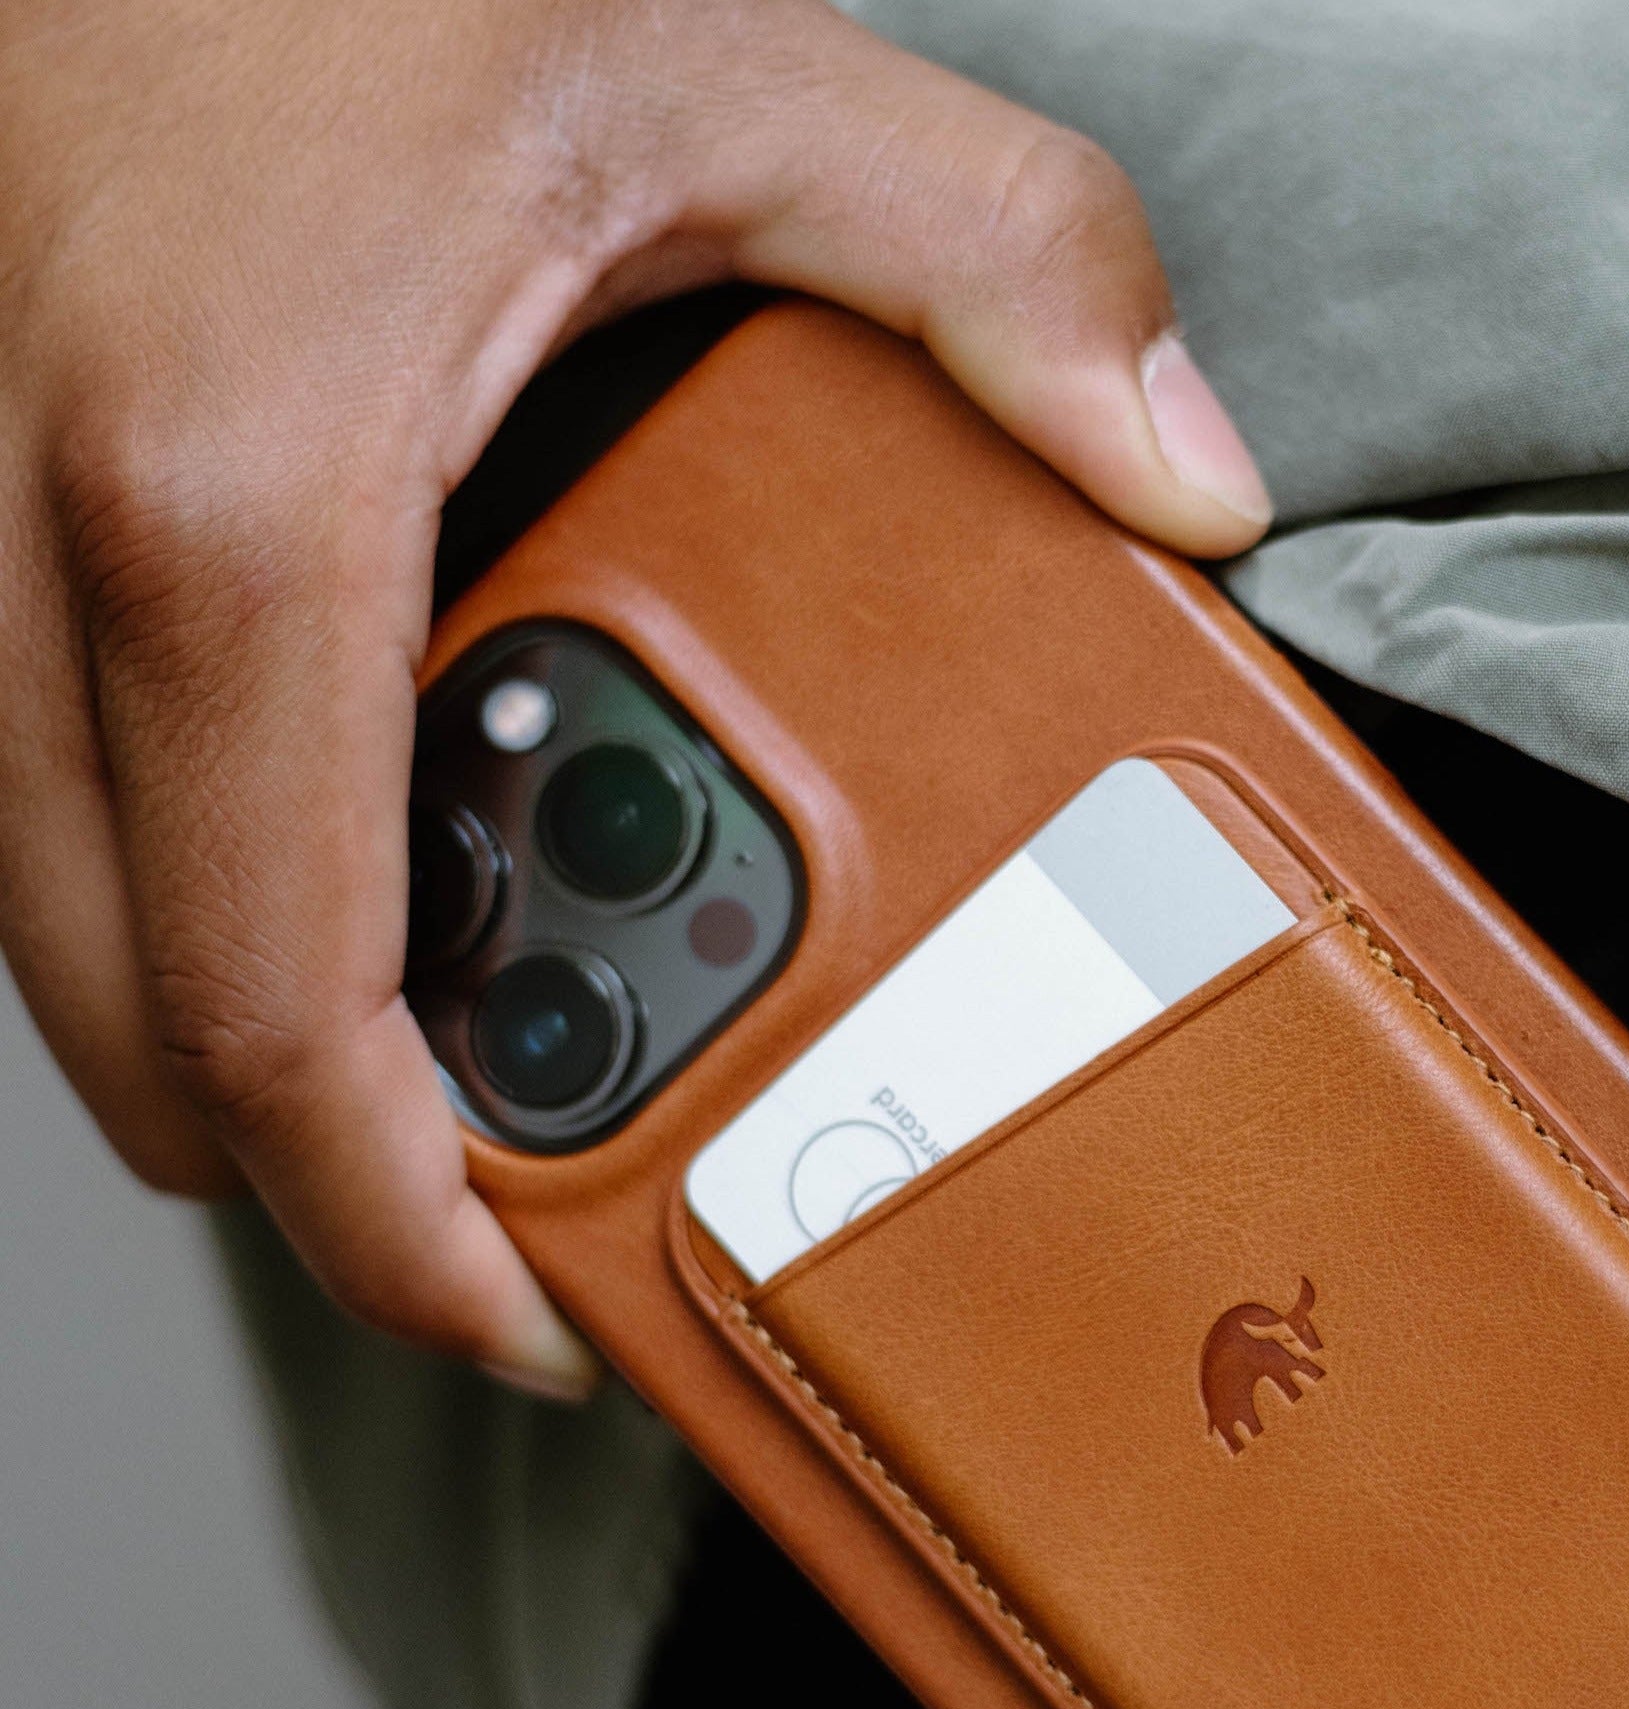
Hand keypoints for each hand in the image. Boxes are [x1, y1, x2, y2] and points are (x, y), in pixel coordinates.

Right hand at [0, 0, 1269, 1394]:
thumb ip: (996, 267)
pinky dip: (222, 891)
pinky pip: (71, 811)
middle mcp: (49, 557)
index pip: (278, 1019)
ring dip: (281, 1033)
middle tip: (546, 1190)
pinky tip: (389, 829)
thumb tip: (1175, 465)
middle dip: (343, 1171)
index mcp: (238, 505)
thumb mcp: (731, 65)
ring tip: (500, 1019)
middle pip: (155, 1039)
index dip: (396, 1235)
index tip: (529, 1321)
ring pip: (84, 944)